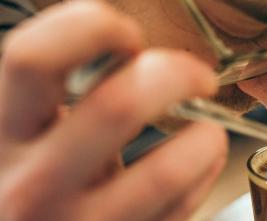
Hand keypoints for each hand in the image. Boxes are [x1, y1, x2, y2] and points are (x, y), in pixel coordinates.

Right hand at [0, 1, 226, 220]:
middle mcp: (35, 181)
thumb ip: (63, 97)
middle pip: (119, 105)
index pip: (36, 58)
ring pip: (167, 171)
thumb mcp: (26, 135)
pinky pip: (180, 207)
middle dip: (177, 74)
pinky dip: (204, 174)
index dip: (92, 28)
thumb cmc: (31, 185)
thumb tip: (130, 54)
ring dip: (206, 137)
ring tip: (208, 127)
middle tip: (197, 77)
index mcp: (4, 133)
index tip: (127, 35)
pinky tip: (200, 160)